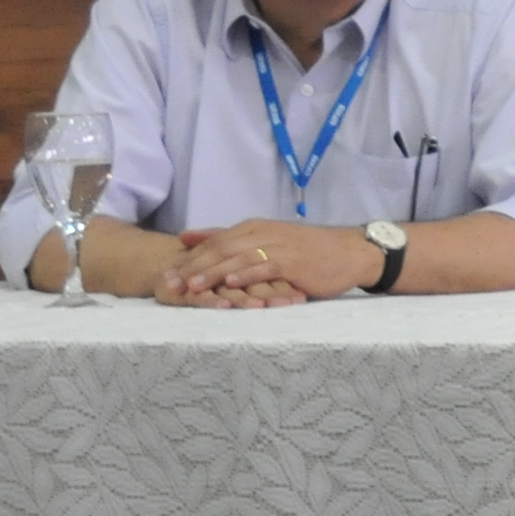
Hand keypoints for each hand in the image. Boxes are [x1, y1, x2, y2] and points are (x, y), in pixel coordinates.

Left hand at [158, 219, 377, 306]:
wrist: (349, 252)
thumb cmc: (308, 251)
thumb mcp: (267, 240)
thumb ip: (230, 239)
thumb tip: (189, 237)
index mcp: (252, 229)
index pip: (213, 243)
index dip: (188, 259)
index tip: (165, 274)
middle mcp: (261, 234)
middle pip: (219, 250)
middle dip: (191, 267)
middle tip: (168, 283)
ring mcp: (277, 247)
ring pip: (237, 259)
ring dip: (211, 273)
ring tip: (190, 286)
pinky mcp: (292, 262)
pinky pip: (264, 268)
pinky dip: (245, 276)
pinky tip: (229, 284)